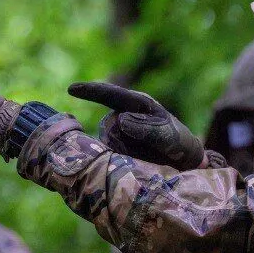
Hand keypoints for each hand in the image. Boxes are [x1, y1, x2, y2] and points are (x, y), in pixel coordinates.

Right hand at [67, 82, 204, 170]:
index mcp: (136, 103)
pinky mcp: (113, 148)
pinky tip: (138, 162)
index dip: (90, 91)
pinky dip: (123, 162)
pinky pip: (109, 155)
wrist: (182, 163)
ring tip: (149, 156)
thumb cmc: (179, 144)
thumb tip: (121, 119)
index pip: (110, 94)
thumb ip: (147, 128)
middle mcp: (122, 115)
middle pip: (109, 128)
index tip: (71, 89)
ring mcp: (116, 132)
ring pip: (108, 144)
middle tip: (155, 150)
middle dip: (128, 143)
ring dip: (127, 154)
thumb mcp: (168, 136)